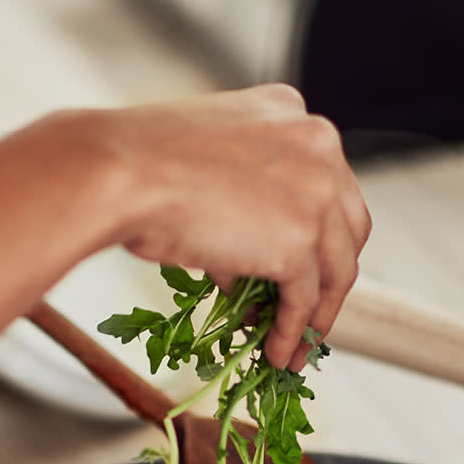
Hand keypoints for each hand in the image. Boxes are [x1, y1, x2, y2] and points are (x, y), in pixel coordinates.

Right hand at [84, 84, 370, 368]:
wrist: (116, 173)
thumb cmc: (136, 166)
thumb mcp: (204, 171)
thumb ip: (240, 207)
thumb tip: (247, 271)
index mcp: (291, 111)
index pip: (326, 183)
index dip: (317, 234)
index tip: (304, 269)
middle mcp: (317, 143)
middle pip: (347, 226)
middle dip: (328, 276)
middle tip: (305, 312)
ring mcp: (316, 190)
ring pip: (336, 268)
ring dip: (316, 314)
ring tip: (294, 347)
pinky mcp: (300, 237)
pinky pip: (306, 298)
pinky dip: (294, 331)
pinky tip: (278, 352)